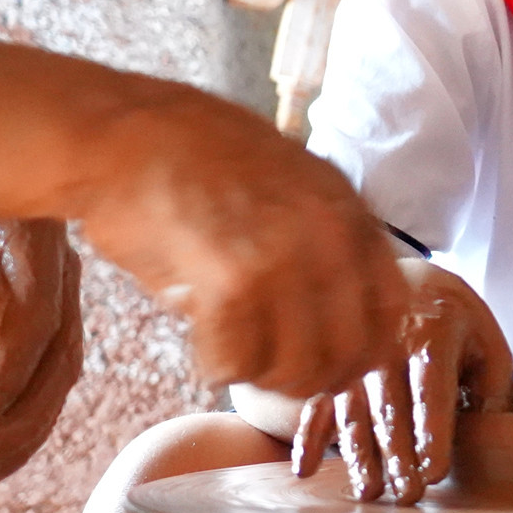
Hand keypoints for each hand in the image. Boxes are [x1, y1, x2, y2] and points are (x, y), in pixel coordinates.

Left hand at [0, 220, 82, 493]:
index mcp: (33, 230)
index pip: (40, 306)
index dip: (14, 363)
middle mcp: (58, 270)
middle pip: (59, 353)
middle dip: (21, 415)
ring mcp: (52, 308)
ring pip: (54, 383)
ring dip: (18, 438)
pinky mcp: (34, 344)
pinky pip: (35, 395)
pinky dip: (10, 439)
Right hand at [75, 84, 404, 398]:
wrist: (120, 136)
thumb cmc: (193, 158)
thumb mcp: (289, 180)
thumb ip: (324, 238)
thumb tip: (338, 313)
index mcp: (347, 210)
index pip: (392, 312)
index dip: (363, 352)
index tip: (334, 364)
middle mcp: (329, 236)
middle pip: (347, 354)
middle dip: (309, 376)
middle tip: (271, 370)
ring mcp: (284, 260)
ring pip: (294, 369)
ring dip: (260, 373)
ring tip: (232, 349)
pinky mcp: (231, 285)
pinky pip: (237, 363)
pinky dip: (216, 364)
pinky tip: (200, 340)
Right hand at [291, 259, 512, 503]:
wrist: (400, 275)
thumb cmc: (451, 317)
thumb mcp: (486, 337)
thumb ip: (493, 384)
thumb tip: (489, 431)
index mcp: (431, 336)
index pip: (430, 391)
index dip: (431, 433)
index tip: (434, 472)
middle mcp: (385, 348)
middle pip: (390, 410)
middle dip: (397, 456)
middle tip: (408, 495)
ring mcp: (353, 360)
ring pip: (354, 415)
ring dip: (359, 456)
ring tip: (370, 493)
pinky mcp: (333, 372)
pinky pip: (316, 406)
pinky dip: (308, 438)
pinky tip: (305, 470)